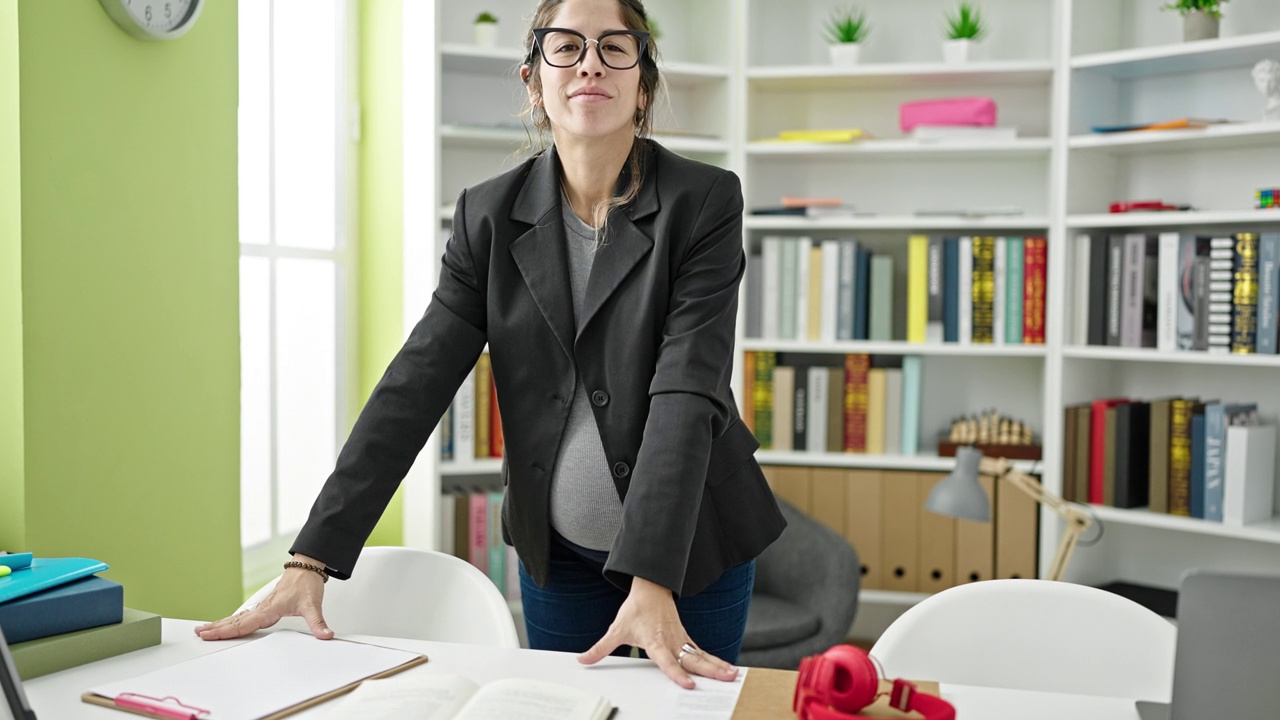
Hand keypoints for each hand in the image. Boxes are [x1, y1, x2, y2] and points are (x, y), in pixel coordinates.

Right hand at [194, 554, 333, 640]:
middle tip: (198, 634)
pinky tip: (225, 625)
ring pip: (237, 618)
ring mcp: (262, 606)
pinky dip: (231, 621)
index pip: (244, 624)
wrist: (307, 567)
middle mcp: (263, 608)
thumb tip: (326, 635)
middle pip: (235, 621)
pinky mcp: (265, 605)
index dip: (226, 631)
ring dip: (220, 624)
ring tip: (203, 630)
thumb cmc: (307, 582)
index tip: (210, 635)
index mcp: (270, 609)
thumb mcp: (313, 605)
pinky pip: (244, 615)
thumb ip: (318, 622)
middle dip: (216, 628)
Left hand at [577, 576, 738, 688]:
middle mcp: (672, 642)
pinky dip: (716, 661)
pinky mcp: (687, 640)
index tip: (688, 684)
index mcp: (655, 641)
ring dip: (718, 665)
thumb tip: (582, 660)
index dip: (676, 673)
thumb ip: (600, 648)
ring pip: (702, 655)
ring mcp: (682, 640)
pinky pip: (703, 653)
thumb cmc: (635, 610)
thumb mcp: (616, 629)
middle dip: (710, 670)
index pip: (667, 661)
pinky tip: (728, 670)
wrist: (651, 589)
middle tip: (726, 678)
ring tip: (734, 675)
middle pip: (693, 659)